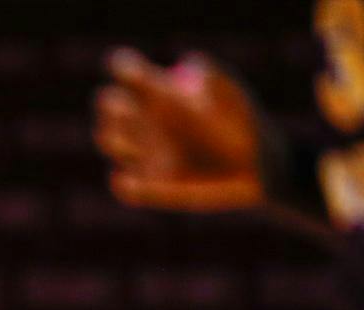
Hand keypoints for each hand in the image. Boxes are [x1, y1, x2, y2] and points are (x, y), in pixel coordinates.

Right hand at [94, 50, 265, 211]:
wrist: (254, 167)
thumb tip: (192, 65)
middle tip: (129, 110)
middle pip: (110, 107)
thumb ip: (215, 79)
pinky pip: (129, 189)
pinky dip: (125, 185)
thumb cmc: (244, 124)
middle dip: (112, 107)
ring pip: (110, 141)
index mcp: (159, 93)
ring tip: (141, 145)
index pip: (129, 74)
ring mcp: (143, 155)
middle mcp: (143, 122)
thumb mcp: (235, 96)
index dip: (124, 68)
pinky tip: (128, 180)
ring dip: (115, 140)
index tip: (132, 71)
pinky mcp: (150, 187)